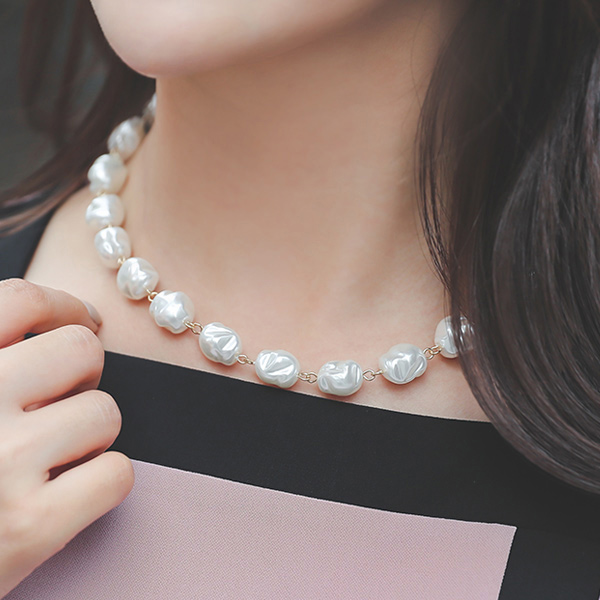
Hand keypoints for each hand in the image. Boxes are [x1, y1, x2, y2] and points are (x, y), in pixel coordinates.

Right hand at [0, 279, 132, 597]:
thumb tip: (44, 326)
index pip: (21, 301)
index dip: (65, 306)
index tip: (84, 320)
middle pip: (82, 350)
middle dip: (83, 374)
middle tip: (64, 399)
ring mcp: (3, 463)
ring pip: (105, 411)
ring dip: (89, 434)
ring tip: (53, 457)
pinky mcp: (31, 526)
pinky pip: (117, 473)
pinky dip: (103, 482)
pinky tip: (68, 494)